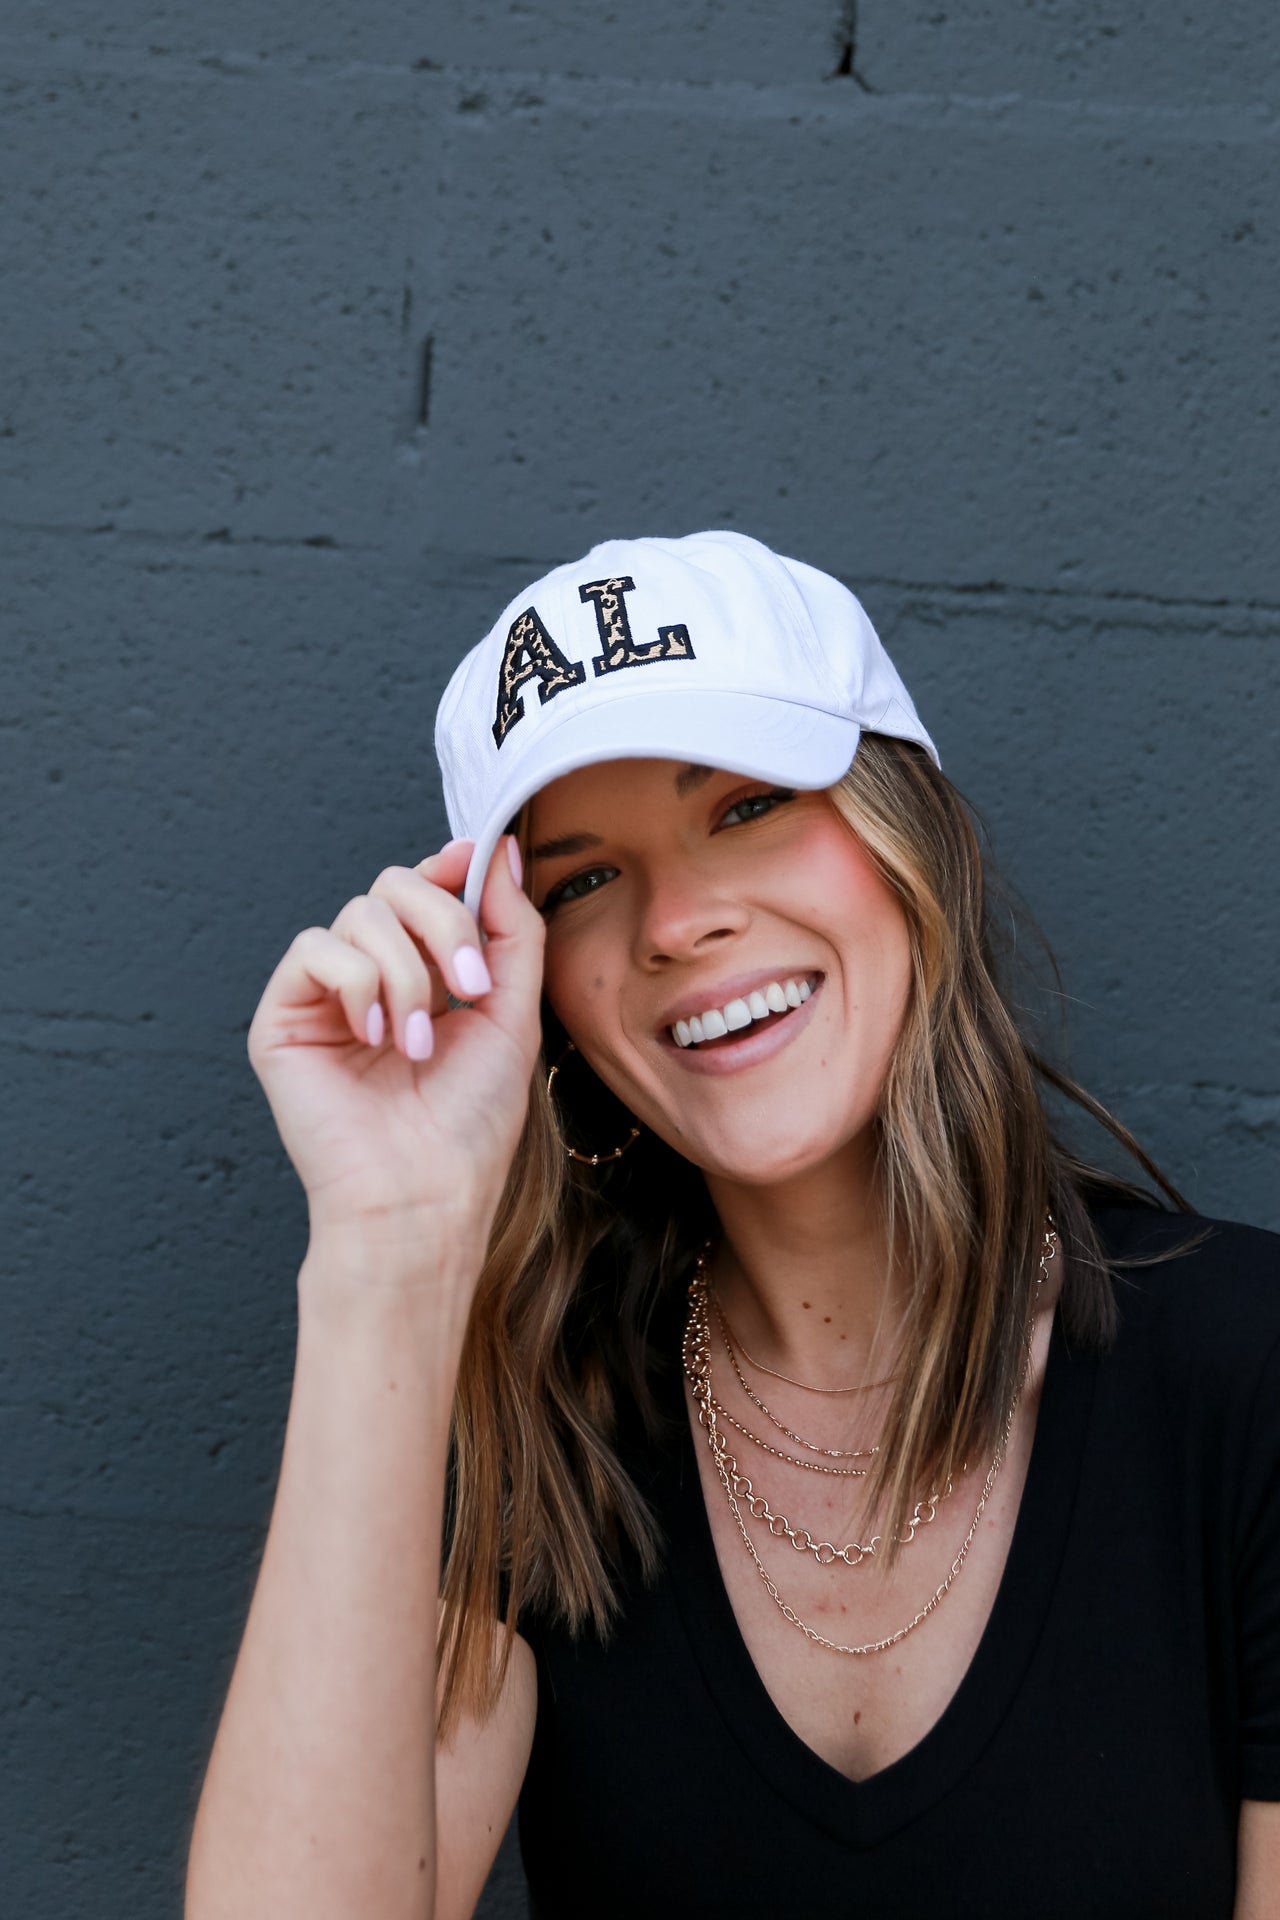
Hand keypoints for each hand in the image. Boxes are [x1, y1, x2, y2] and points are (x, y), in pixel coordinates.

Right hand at [246, 837, 544, 1258]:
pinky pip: (314, 948)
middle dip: (443, 924)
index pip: (427, 888)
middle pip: (394, 885)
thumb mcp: (513, 1013)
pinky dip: (357, 983)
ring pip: (359, 912)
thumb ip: (512, 930)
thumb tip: (500, 851)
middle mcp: (373, 977)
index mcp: (425, 974)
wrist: (422, 1193)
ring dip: (406, 973)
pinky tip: (372, 1038)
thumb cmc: (468, 1124)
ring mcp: (326, 995)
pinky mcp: (283, 1016)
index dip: (450, 869)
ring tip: (417, 1042)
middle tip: (469, 988)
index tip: (473, 866)